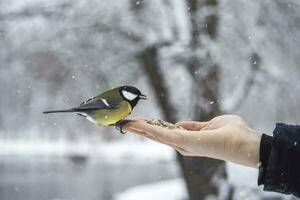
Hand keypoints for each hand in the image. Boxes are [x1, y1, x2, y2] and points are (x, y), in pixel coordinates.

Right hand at [123, 115, 260, 167]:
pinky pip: (163, 134)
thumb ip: (194, 125)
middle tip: (124, 123)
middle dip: (140, 129)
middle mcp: (183, 145)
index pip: (165, 133)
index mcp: (188, 140)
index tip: (138, 122)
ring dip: (140, 129)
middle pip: (157, 136)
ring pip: (156, 135)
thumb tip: (180, 124)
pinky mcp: (185, 142)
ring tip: (125, 123)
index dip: (151, 128)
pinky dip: (149, 129)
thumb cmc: (234, 134)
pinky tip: (137, 125)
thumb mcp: (211, 124)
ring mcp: (184, 144)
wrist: (248, 144)